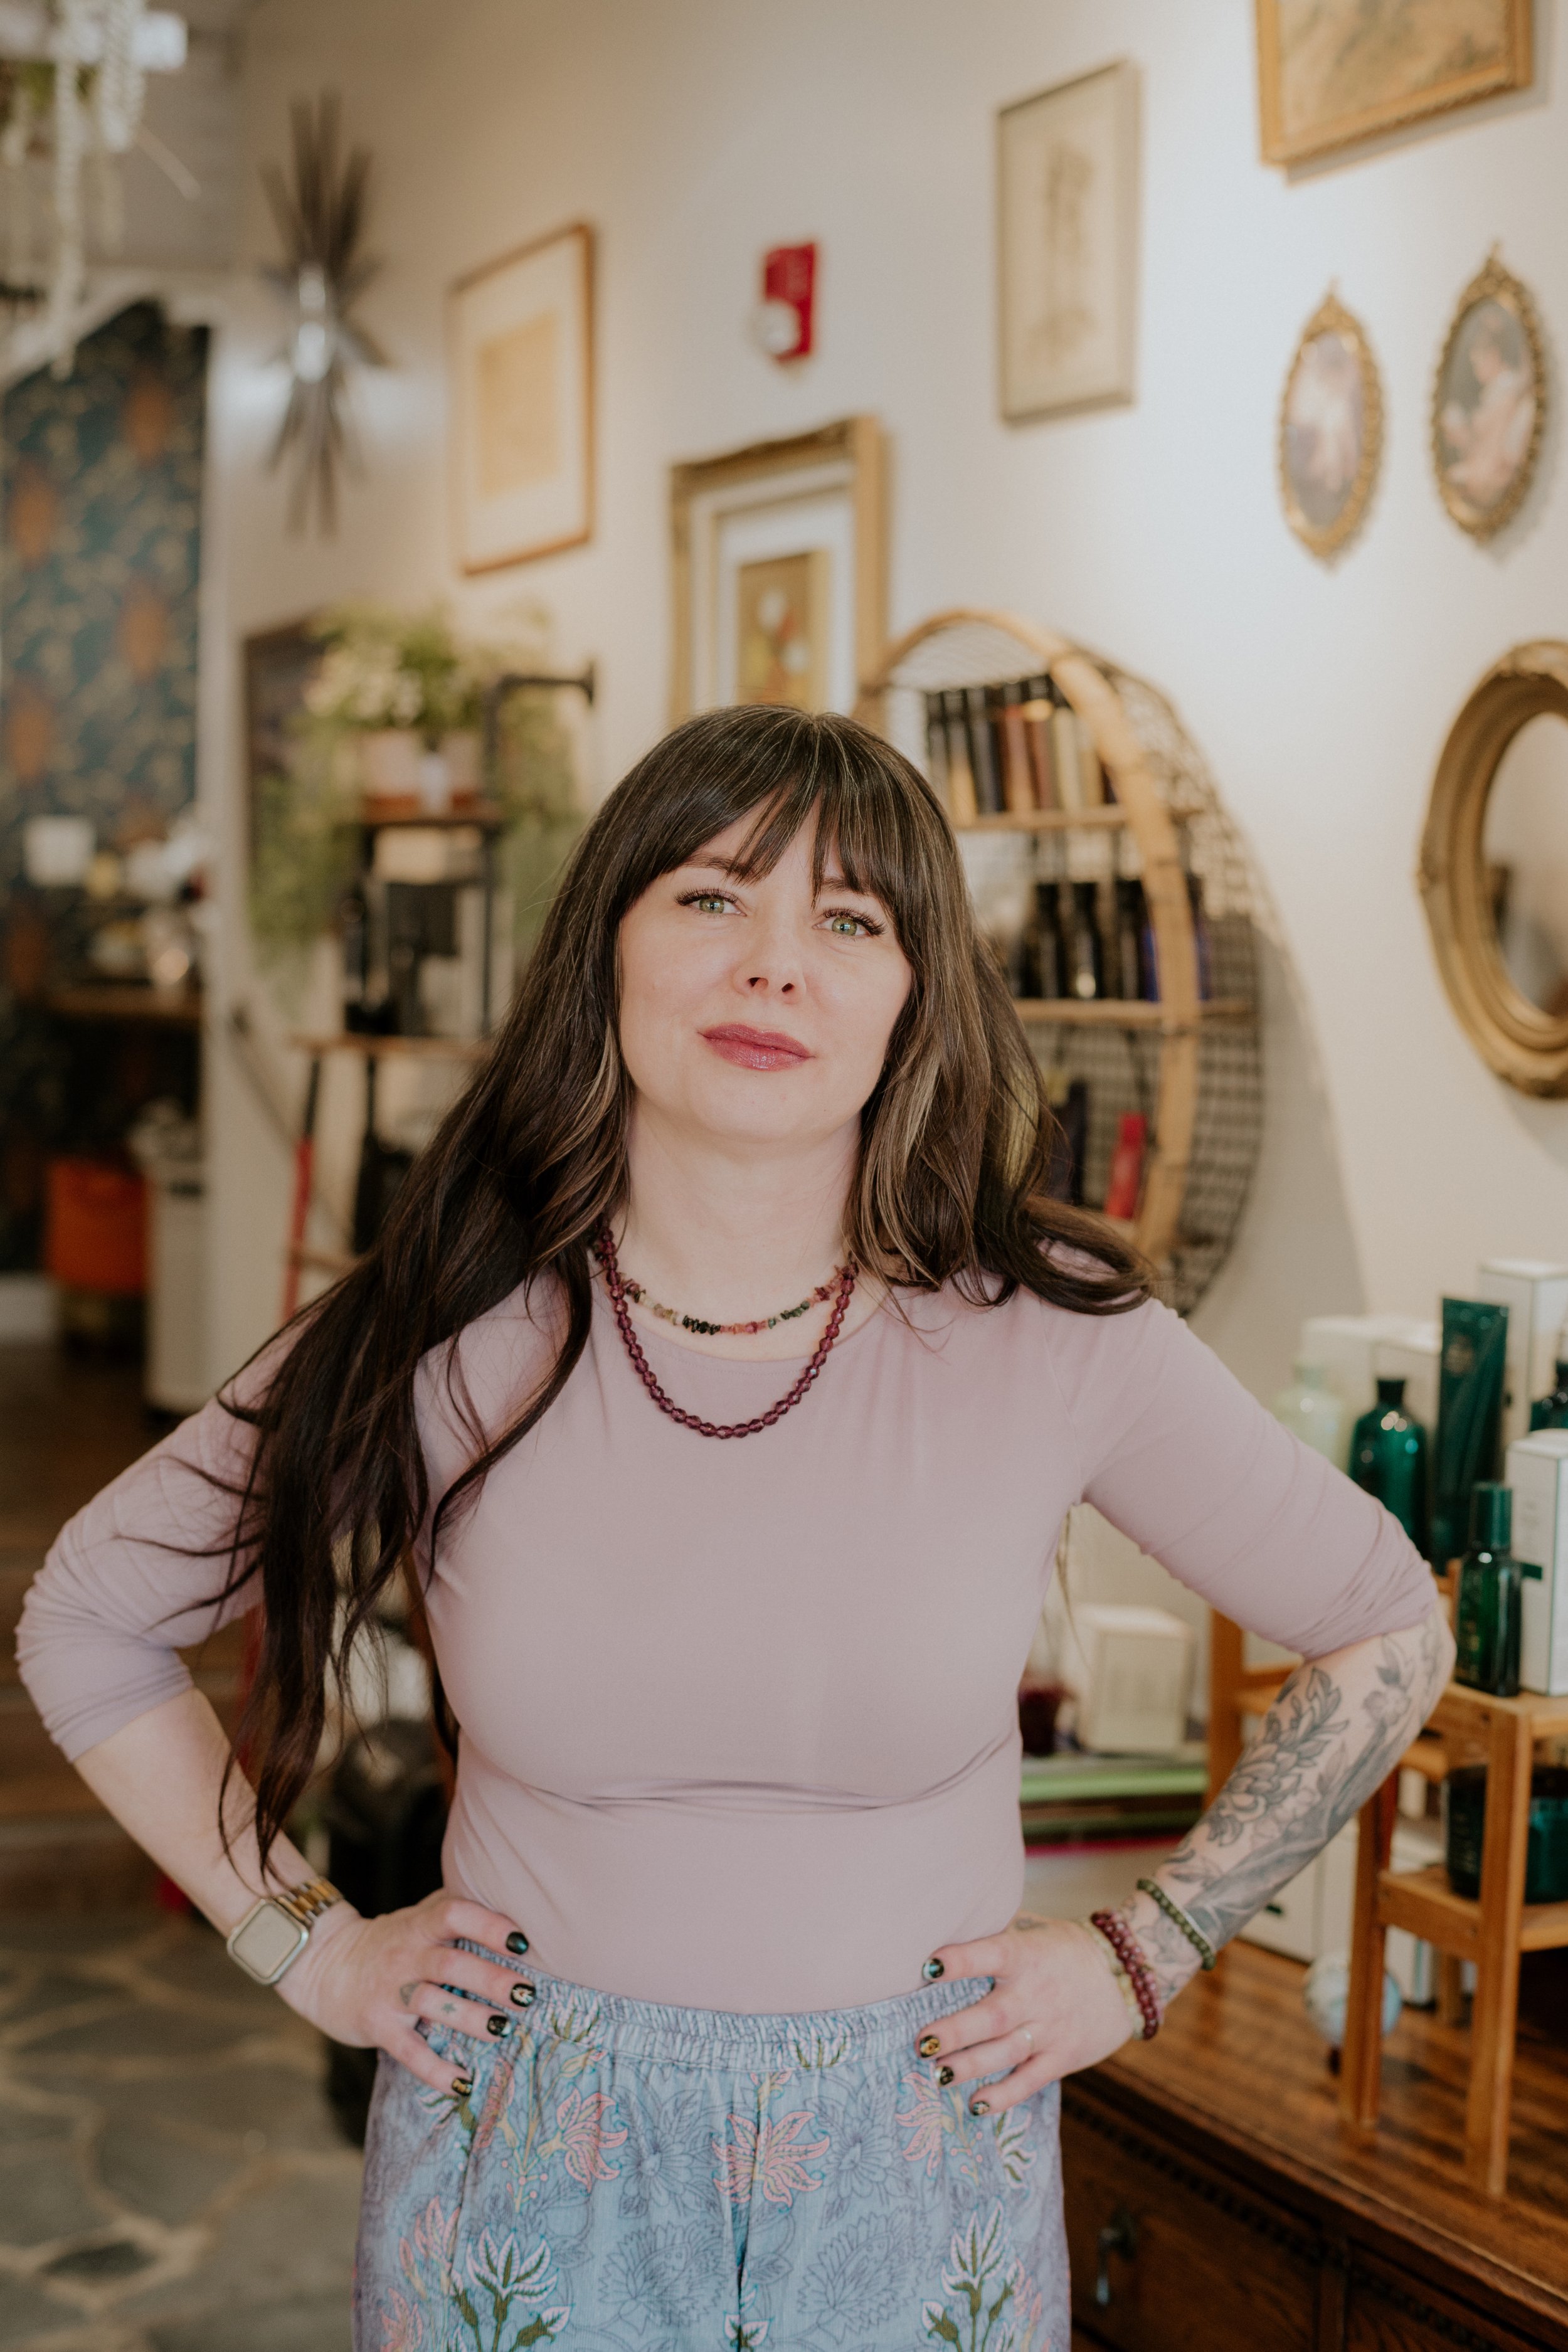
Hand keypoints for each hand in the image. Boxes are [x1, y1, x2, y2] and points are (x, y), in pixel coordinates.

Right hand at [275, 1890, 535, 2095]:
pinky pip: (409, 2052)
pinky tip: (464, 2083)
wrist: (324, 1966)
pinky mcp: (378, 2026)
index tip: (522, 1942)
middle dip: (491, 1979)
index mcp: (421, 1925)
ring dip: (471, 2019)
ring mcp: (391, 1992)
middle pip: (451, 1964)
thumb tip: (511, 1901)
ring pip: (433, 2004)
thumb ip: (455, 1909)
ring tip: (503, 2029)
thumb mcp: (417, 1917)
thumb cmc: (390, 1941)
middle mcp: (406, 1956)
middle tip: (527, 1993)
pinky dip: (436, 2070)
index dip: (488, 1925)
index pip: (454, 1914)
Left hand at [913, 1914, 1133, 2114]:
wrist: (1126, 1976)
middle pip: (993, 2016)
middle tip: (921, 2041)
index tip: (929, 1966)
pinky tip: (975, 2104)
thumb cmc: (1064, 1949)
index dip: (961, 1960)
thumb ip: (997, 1929)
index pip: (991, 1955)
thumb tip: (946, 1920)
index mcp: (1026, 1955)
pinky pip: (1030, 2081)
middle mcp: (1037, 1993)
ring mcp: (1051, 2029)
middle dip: (955, 2031)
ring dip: (970, 2065)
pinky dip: (1004, 2096)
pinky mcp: (1063, 2057)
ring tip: (937, 2073)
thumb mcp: (1034, 1929)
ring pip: (1006, 2051)